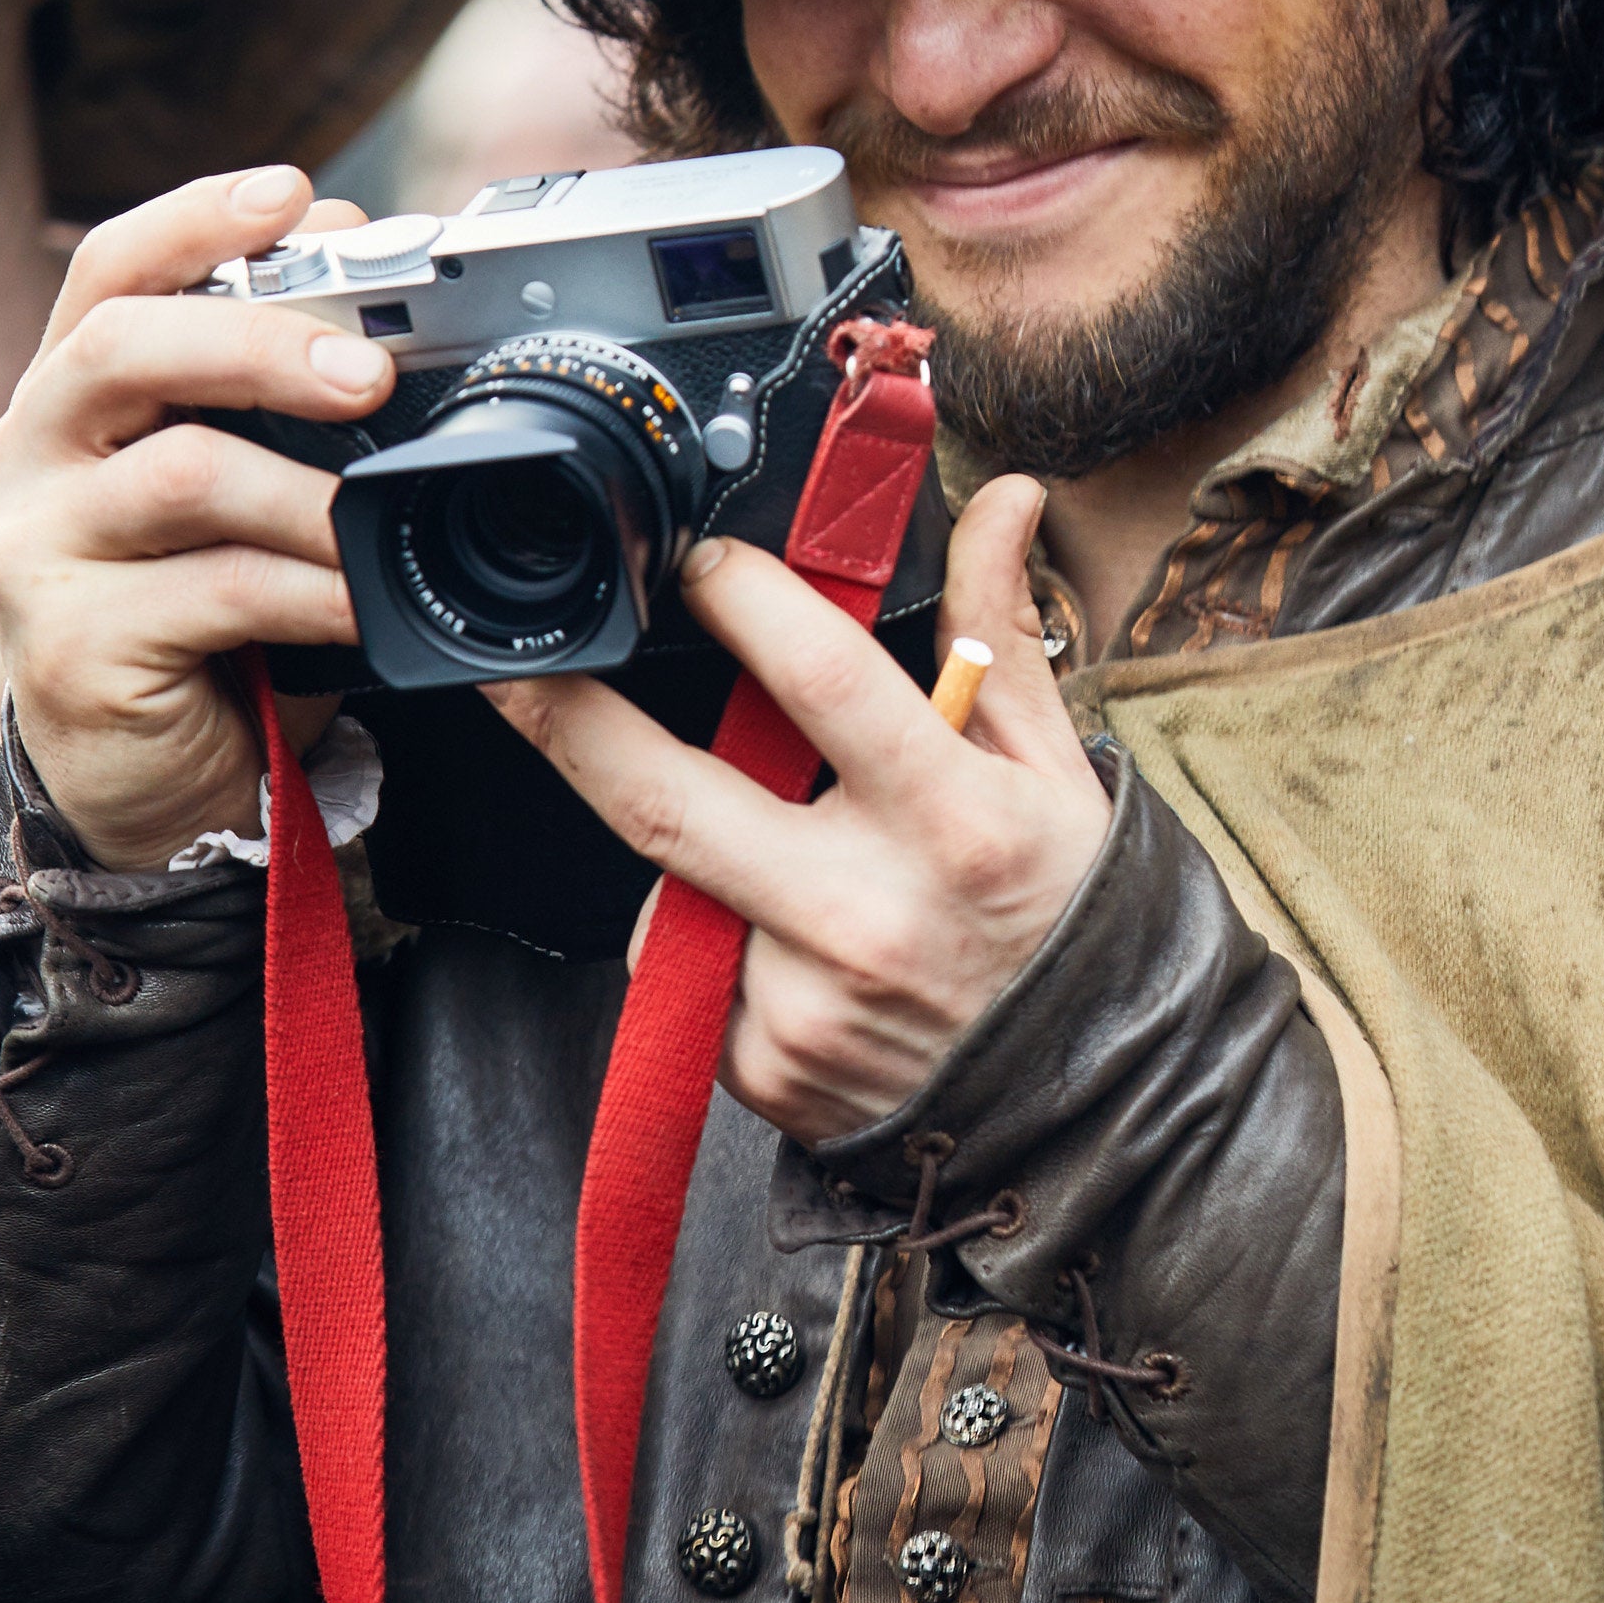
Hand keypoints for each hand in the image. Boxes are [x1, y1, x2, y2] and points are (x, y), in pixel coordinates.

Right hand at [0, 166, 391, 870]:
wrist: (155, 792)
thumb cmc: (209, 627)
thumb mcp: (234, 499)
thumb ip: (268, 416)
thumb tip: (384, 328)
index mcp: (64, 403)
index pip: (107, 274)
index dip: (196, 221)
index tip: (294, 191)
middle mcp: (24, 462)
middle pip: (124, 348)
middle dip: (259, 339)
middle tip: (368, 370)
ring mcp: (32, 556)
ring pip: (179, 473)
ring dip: (308, 490)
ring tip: (384, 518)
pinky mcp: (69, 649)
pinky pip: (216, 591)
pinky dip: (314, 590)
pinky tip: (366, 603)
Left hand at [486, 476, 1107, 1141]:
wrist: (1090, 1106)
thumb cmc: (1066, 918)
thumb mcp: (1049, 769)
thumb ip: (997, 631)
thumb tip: (1002, 496)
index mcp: (953, 820)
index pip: (821, 682)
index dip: (743, 602)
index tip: (698, 562)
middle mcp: (868, 914)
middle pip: (666, 800)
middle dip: (570, 721)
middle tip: (513, 668)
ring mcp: (805, 1002)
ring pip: (675, 892)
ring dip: (692, 853)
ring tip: (787, 861)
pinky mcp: (765, 1069)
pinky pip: (693, 978)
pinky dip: (717, 946)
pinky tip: (795, 949)